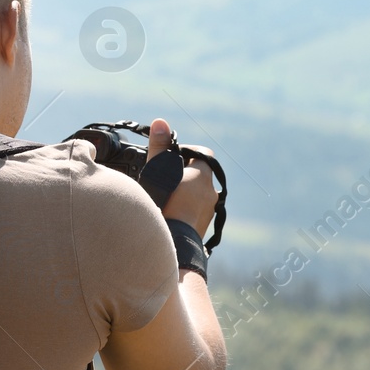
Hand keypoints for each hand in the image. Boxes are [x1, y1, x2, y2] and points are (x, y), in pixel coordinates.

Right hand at [147, 118, 215, 236]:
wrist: (171, 247)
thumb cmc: (163, 207)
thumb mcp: (158, 173)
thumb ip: (160, 147)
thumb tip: (161, 122)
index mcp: (203, 177)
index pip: (203, 154)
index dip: (188, 151)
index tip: (172, 157)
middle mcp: (211, 193)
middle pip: (199, 174)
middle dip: (183, 173)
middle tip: (163, 177)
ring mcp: (209, 213)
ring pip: (198, 194)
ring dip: (184, 192)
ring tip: (163, 196)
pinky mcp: (202, 229)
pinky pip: (195, 212)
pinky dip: (185, 209)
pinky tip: (168, 214)